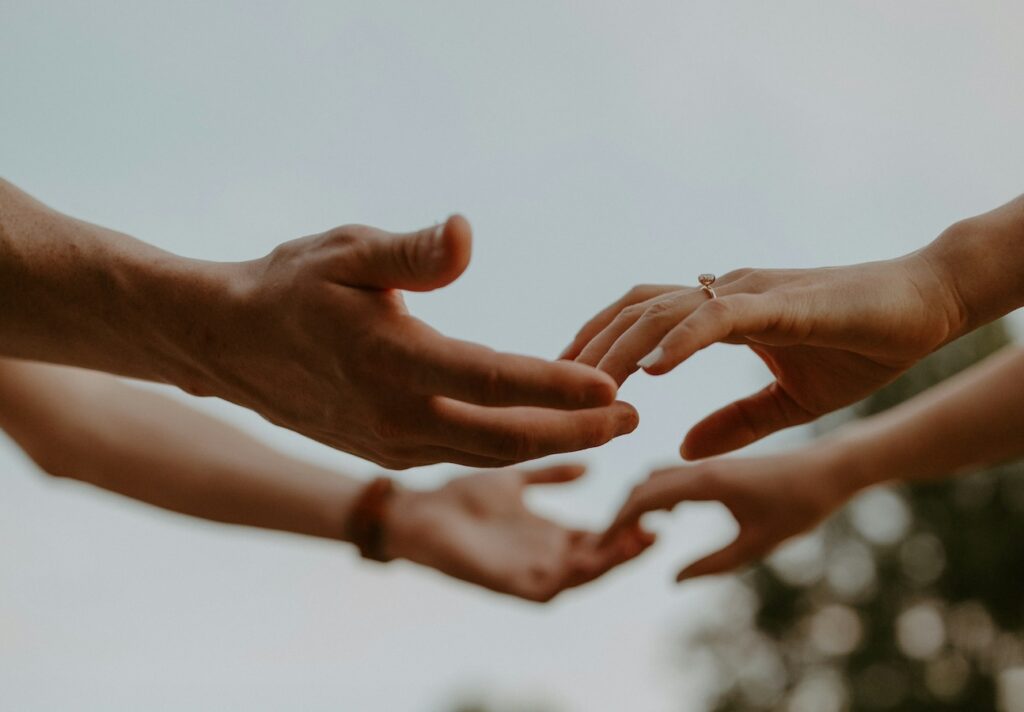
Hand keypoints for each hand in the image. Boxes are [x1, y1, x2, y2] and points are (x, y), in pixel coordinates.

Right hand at [196, 216, 636, 468]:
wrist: (228, 342)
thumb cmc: (290, 284)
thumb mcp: (346, 251)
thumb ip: (411, 252)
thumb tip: (467, 233)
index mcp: (390, 362)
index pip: (492, 382)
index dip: (557, 387)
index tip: (615, 387)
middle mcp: (393, 416)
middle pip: (505, 437)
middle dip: (576, 431)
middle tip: (633, 418)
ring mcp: (389, 444)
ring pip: (486, 454)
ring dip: (550, 441)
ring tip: (604, 424)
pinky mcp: (385, 452)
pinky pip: (461, 454)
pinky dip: (510, 444)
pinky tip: (539, 425)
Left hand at [384, 464, 654, 601]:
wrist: (418, 511)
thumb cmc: (461, 498)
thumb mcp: (515, 479)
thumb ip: (550, 474)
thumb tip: (588, 464)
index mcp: (550, 534)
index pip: (601, 534)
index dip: (628, 522)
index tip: (654, 501)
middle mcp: (545, 555)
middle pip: (600, 557)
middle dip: (630, 545)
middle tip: (657, 524)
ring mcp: (529, 571)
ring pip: (582, 575)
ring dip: (611, 561)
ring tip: (636, 540)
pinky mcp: (508, 584)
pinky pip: (550, 588)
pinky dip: (575, 576)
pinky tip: (592, 558)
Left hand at [561, 253, 961, 458]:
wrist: (926, 309)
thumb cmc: (861, 346)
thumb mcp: (787, 402)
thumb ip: (735, 422)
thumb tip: (682, 446)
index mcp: (723, 313)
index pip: (642, 317)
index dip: (600, 345)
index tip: (567, 382)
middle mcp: (725, 293)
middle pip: (635, 308)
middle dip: (591, 346)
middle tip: (554, 388)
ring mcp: (749, 293)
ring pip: (663, 310)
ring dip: (622, 349)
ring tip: (593, 391)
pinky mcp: (780, 301)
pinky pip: (717, 316)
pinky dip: (679, 340)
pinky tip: (651, 372)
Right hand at [602, 450, 849, 581]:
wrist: (830, 469)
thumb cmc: (800, 506)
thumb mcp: (758, 544)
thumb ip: (714, 564)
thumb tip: (672, 579)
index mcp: (706, 483)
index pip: (644, 498)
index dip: (617, 523)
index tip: (601, 547)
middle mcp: (700, 468)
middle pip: (642, 486)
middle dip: (621, 515)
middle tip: (610, 548)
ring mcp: (708, 465)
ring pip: (656, 478)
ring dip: (639, 503)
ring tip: (636, 537)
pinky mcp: (717, 467)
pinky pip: (674, 476)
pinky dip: (659, 495)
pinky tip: (671, 518)